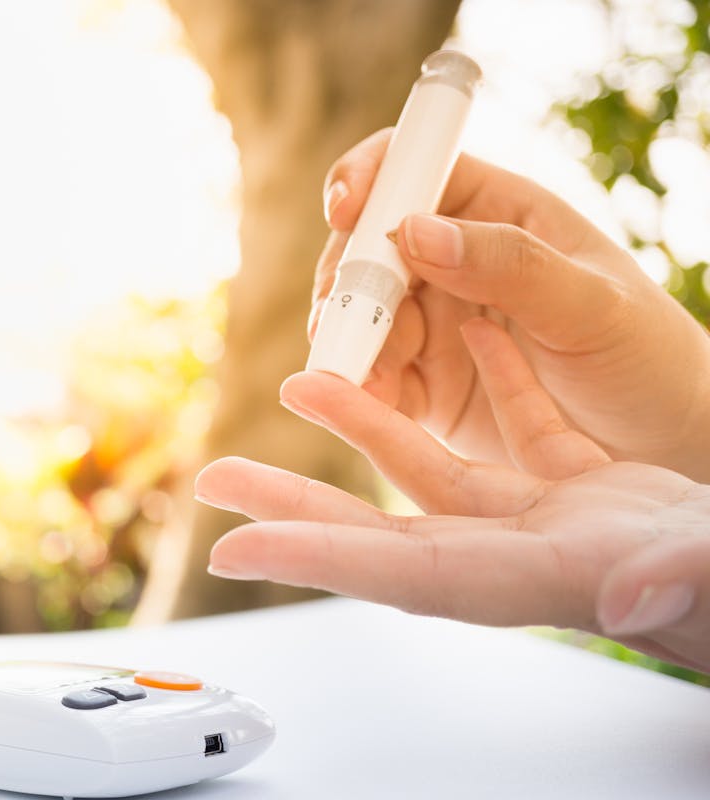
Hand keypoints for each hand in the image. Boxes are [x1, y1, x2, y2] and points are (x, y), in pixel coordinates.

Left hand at [197, 320, 709, 671]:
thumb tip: (634, 589)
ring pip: (424, 467)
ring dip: (362, 421)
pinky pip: (505, 428)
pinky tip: (461, 336)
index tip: (234, 549)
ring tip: (303, 381)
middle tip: (214, 479)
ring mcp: (531, 518)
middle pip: (374, 525)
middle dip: (291, 501)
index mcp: (518, 579)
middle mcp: (504, 551)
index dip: (311, 557)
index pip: (394, 570)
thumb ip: (662, 581)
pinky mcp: (566, 485)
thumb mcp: (697, 574)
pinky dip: (478, 380)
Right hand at [314, 129, 709, 480]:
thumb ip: (508, 264)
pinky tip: (361, 403)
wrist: (662, 447)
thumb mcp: (591, 304)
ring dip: (344, 338)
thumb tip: (411, 230)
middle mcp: (453, 261)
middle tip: (338, 318)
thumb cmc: (646, 358)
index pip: (412, 168)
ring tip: (350, 370)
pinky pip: (371, 378)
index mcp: (497, 213)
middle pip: (365, 247)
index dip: (367, 177)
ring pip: (357, 315)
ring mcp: (432, 322)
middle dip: (344, 279)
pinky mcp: (422, 384)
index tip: (343, 210)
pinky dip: (356, 389)